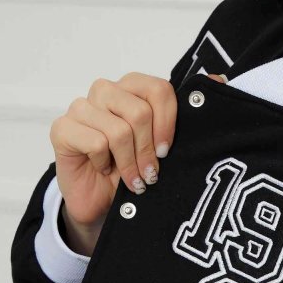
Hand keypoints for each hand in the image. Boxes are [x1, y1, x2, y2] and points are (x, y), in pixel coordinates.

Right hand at [49, 69, 228, 222]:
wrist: (102, 203)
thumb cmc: (135, 169)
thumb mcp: (167, 145)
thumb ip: (191, 112)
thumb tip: (219, 79)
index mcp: (133, 88)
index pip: (158, 89)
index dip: (168, 123)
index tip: (167, 151)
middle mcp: (107, 91)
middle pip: (139, 111)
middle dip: (147, 151)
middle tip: (150, 174)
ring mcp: (82, 107)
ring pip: (118, 130)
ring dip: (128, 163)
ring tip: (132, 179)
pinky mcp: (63, 128)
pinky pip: (95, 141)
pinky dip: (104, 162)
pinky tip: (103, 169)